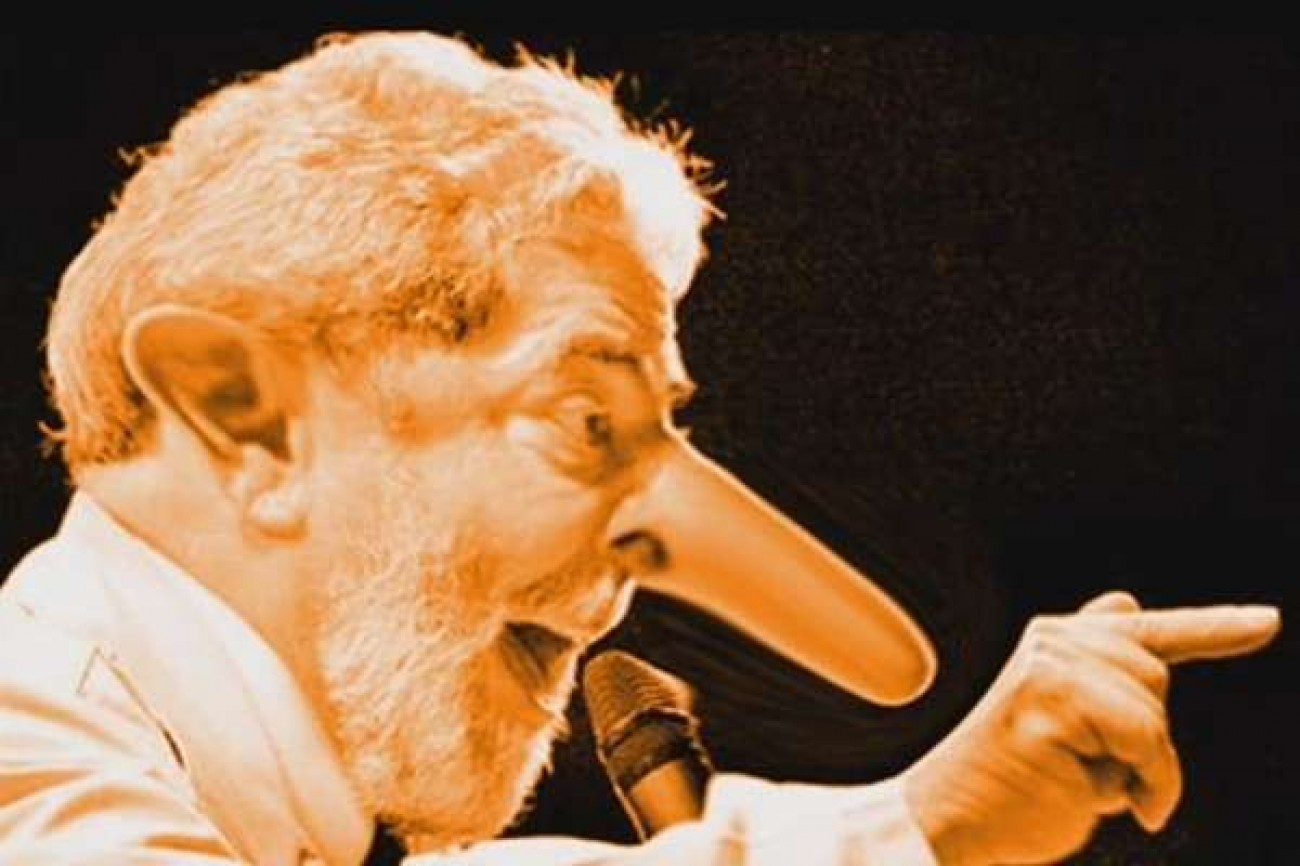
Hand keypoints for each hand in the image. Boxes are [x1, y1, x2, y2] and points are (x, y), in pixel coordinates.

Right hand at [902, 591, 1280, 865]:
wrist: (952, 820)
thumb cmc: (1013, 784)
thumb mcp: (1066, 720)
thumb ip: (1101, 672)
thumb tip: (1126, 602)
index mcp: (1057, 642)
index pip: (1150, 630)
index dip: (1216, 628)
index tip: (1268, 622)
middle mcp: (1052, 640)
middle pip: (1159, 677)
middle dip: (1147, 737)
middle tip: (1090, 771)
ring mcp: (1050, 664)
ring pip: (1155, 709)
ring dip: (1143, 766)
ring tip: (1083, 781)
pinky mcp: (1052, 697)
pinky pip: (1146, 739)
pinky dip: (1145, 781)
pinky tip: (1101, 798)